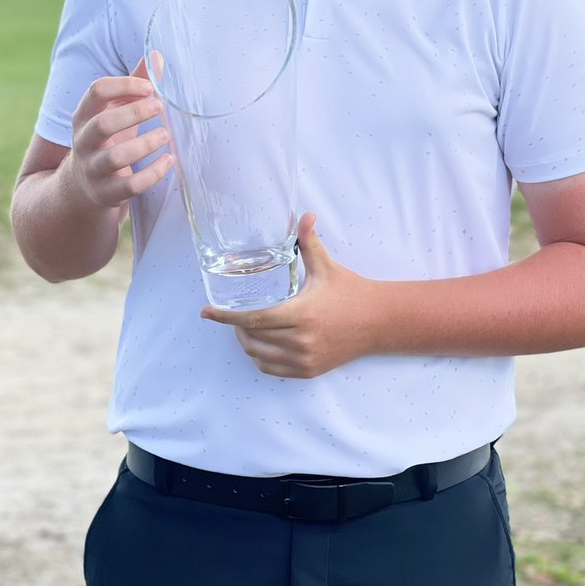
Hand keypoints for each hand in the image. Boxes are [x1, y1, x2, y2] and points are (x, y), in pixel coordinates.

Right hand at [67, 58, 171, 208]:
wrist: (82, 187)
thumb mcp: (115, 110)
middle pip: (102, 124)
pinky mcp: (107, 193)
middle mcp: (84, 141)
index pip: (96, 91)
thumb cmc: (108, 139)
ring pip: (115, 158)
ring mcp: (93, 169)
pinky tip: (169, 161)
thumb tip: (157, 55)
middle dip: (133, 114)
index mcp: (85, 115)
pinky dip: (152, 174)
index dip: (123, 86)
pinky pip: (130, 186)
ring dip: (144, 145)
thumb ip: (136, 84)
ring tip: (165, 135)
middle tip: (158, 107)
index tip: (149, 87)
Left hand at [201, 213, 380, 378]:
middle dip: (235, 327)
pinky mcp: (309, 371)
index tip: (206, 313)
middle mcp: (301, 340)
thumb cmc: (350, 291)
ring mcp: (305, 359)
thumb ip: (310, 242)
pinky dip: (260, 357)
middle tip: (231, 314)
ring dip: (246, 342)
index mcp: (302, 314)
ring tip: (245, 327)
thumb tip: (304, 215)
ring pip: (259, 355)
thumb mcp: (327, 267)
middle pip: (252, 338)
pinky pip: (272, 368)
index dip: (226, 317)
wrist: (378, 321)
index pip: (253, 319)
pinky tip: (260, 344)